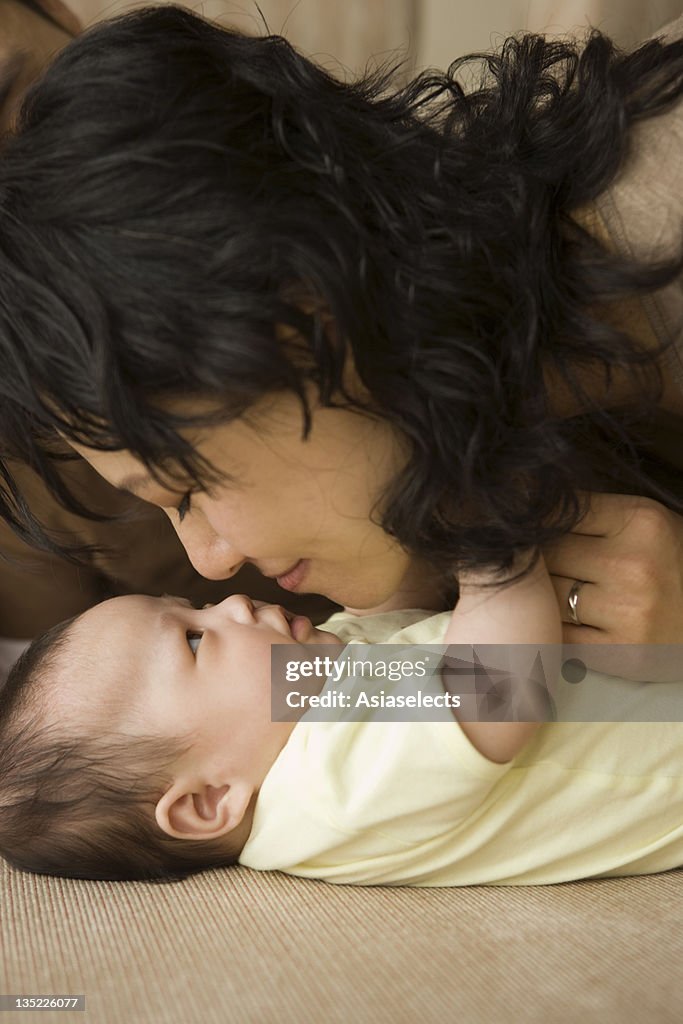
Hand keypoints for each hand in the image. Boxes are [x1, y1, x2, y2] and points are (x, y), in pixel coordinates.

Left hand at [544, 493, 682, 680]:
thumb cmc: (672, 564)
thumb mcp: (644, 523)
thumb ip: (589, 514)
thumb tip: (522, 509)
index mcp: (641, 522)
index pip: (556, 511)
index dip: (537, 521)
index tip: (529, 528)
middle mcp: (633, 565)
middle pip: (547, 554)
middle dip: (538, 559)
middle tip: (545, 564)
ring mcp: (627, 612)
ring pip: (547, 596)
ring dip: (545, 595)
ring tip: (560, 592)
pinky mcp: (619, 653)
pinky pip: (558, 635)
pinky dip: (555, 628)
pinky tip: (568, 621)